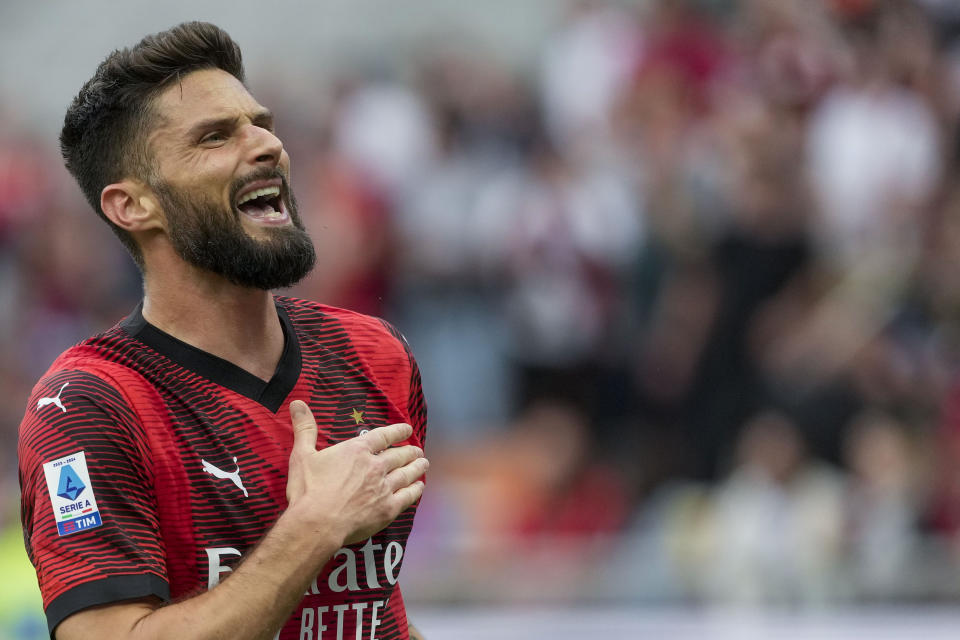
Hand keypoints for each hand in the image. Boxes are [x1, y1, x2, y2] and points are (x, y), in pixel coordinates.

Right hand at [285, 400, 426, 546]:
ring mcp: (384, 488)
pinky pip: (408, 496)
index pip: (384, 436)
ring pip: (407, 474)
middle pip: (399, 455)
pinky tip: (419, 487)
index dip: (397, 431)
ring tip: (424, 463)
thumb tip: (297, 403)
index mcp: (357, 451)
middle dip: (410, 451)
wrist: (317, 523)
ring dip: (417, 467)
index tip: (407, 429)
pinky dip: (415, 490)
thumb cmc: (308, 490)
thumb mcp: (302, 455)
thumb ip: (305, 428)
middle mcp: (375, 466)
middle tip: (418, 450)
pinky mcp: (388, 509)